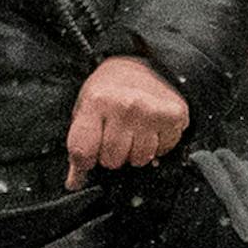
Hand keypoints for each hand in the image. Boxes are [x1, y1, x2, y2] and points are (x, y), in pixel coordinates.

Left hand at [64, 56, 193, 184]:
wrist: (146, 64)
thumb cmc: (112, 88)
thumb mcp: (86, 109)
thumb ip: (80, 145)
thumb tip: (74, 183)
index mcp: (96, 101)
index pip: (83, 153)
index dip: (84, 162)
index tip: (88, 157)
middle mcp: (124, 106)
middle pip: (112, 161)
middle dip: (112, 154)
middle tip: (116, 133)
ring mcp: (150, 112)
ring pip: (138, 160)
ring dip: (135, 151)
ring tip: (134, 131)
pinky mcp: (173, 116)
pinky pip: (162, 151)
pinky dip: (157, 146)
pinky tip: (152, 129)